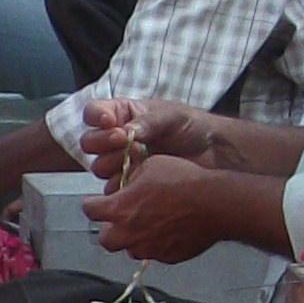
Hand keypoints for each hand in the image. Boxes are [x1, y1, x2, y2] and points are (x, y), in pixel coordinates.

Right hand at [74, 96, 212, 183]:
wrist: (214, 155)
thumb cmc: (193, 128)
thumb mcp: (171, 116)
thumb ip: (147, 122)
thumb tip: (126, 131)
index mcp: (124, 114)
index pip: (94, 113)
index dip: (96, 117)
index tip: (109, 121)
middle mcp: (117, 138)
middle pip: (90, 142)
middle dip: (103, 142)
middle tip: (122, 141)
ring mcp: (121, 162)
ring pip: (98, 167)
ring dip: (113, 164)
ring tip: (137, 159)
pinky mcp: (129, 184)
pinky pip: (113, 189)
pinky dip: (122, 184)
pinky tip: (139, 177)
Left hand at [81, 155, 221, 262]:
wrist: (214, 204)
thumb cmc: (182, 180)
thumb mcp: (151, 165)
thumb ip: (132, 177)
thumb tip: (127, 181)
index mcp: (119, 209)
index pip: (90, 210)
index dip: (92, 204)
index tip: (95, 202)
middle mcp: (129, 234)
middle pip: (105, 239)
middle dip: (109, 229)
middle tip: (119, 218)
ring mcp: (148, 249)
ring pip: (130, 249)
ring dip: (132, 239)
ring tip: (146, 226)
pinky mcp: (167, 257)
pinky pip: (154, 253)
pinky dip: (155, 245)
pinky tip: (167, 231)